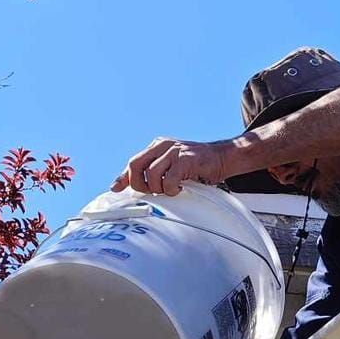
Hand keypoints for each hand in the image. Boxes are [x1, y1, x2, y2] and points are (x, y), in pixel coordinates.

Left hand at [112, 137, 232, 194]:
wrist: (223, 158)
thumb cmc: (196, 166)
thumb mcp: (170, 167)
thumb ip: (149, 174)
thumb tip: (121, 187)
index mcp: (157, 146)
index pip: (133, 162)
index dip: (124, 177)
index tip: (116, 190)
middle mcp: (163, 145)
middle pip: (136, 165)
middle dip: (139, 184)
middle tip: (152, 192)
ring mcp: (174, 151)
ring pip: (151, 174)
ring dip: (158, 188)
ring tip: (170, 190)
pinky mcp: (186, 159)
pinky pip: (169, 179)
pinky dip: (171, 189)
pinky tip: (180, 188)